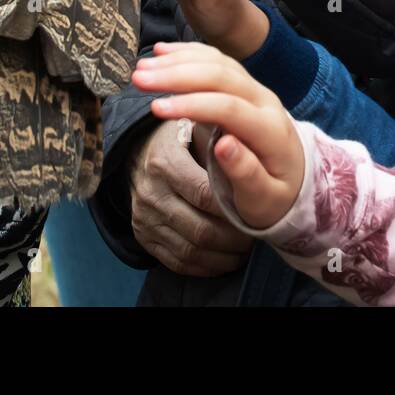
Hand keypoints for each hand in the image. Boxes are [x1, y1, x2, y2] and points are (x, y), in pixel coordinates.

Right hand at [127, 117, 253, 276]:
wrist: (138, 152)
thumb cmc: (181, 138)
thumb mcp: (197, 127)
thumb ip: (220, 141)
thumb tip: (251, 157)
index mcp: (164, 162)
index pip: (205, 195)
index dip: (234, 207)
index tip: (256, 210)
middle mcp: (151, 193)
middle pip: (201, 230)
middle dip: (234, 239)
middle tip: (256, 236)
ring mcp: (144, 218)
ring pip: (191, 252)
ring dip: (224, 258)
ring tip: (245, 250)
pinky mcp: (142, 236)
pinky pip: (177, 263)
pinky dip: (205, 267)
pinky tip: (224, 260)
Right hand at [134, 42, 304, 230]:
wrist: (296, 177)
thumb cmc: (275, 195)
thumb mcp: (264, 198)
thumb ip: (247, 174)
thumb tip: (224, 146)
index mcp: (271, 130)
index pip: (230, 108)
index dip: (192, 104)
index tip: (156, 108)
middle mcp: (264, 100)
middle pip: (221, 75)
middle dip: (177, 74)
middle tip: (139, 78)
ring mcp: (254, 87)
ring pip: (216, 61)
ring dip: (177, 60)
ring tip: (142, 67)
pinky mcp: (243, 83)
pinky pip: (215, 58)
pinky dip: (187, 52)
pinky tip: (162, 51)